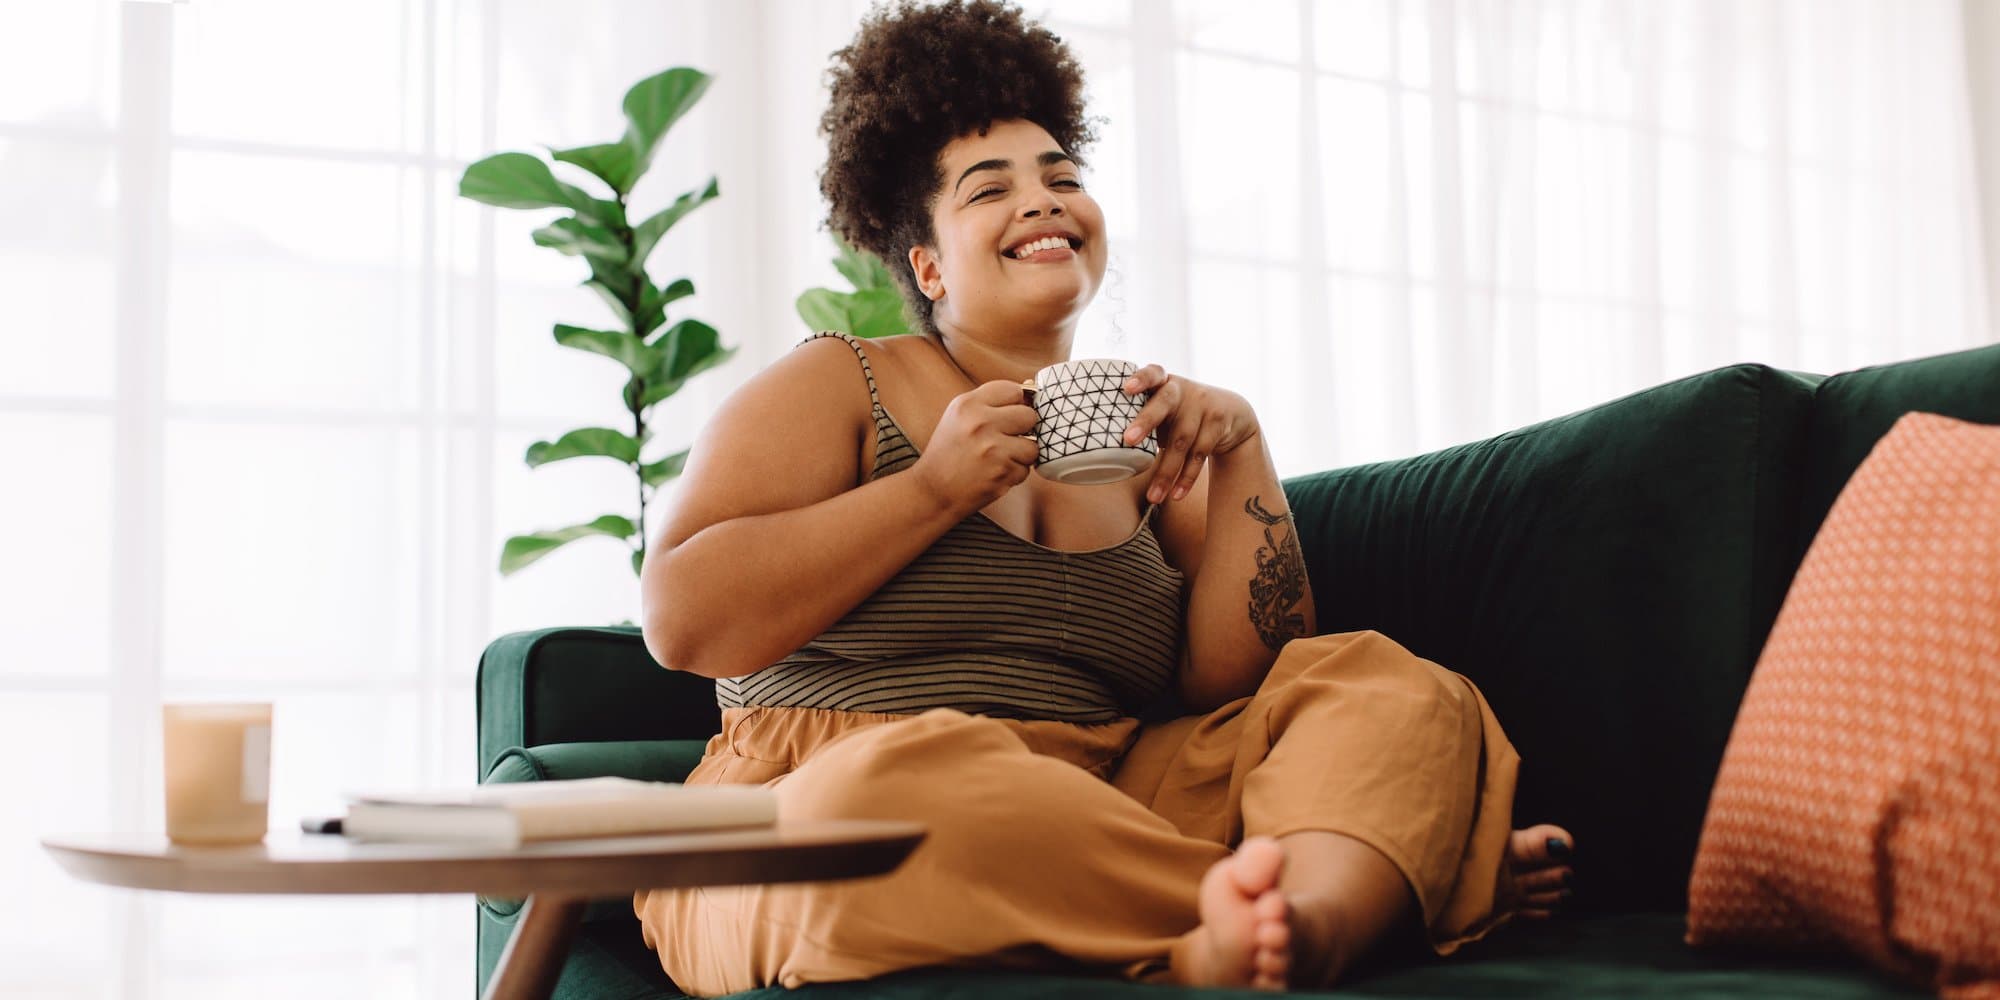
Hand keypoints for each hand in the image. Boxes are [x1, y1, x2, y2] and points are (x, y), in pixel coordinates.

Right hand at [913, 380, 1039, 513]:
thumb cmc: (950, 453)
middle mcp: (980, 422)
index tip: (1006, 416)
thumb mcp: (959, 417)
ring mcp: (992, 448)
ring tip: (997, 459)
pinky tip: (993, 474)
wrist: (933, 491)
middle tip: (1004, 440)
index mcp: (967, 404)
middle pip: (1029, 415)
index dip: (1015, 404)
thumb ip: (990, 404)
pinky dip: (1014, 474)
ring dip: (1020, 455)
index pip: (1013, 390)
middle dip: (1023, 429)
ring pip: (1032, 446)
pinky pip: (1025, 470)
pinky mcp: (1001, 472)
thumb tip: (1030, 395)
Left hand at [1120, 365, 1259, 503]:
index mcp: (1164, 382)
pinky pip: (1199, 454)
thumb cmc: (1182, 413)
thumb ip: (1143, 417)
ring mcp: (1203, 405)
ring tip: (1153, 497)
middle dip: (1146, 421)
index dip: (1140, 379)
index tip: (1126, 388)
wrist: (1232, 413)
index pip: (1152, 373)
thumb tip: (1104, 447)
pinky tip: (1175, 494)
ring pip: (1182, 440)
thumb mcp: (1165, 407)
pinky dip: (1186, 477)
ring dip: (1166, 472)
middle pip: (1164, 403)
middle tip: (1128, 440)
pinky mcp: (1217, 423)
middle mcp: (1182, 390)